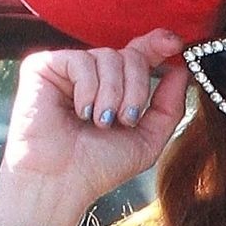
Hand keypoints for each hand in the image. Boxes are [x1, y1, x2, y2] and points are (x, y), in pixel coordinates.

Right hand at [0, 28, 190, 225]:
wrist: (60, 182)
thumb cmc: (99, 166)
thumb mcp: (147, 140)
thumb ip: (168, 107)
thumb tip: (182, 70)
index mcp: (116, 88)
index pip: (140, 55)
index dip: (158, 45)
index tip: (175, 43)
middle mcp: (94, 75)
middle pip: (131, 55)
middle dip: (137, 88)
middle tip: (125, 119)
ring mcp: (68, 69)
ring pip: (108, 56)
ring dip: (112, 95)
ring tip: (100, 123)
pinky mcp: (44, 66)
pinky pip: (80, 60)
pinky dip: (87, 89)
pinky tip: (79, 113)